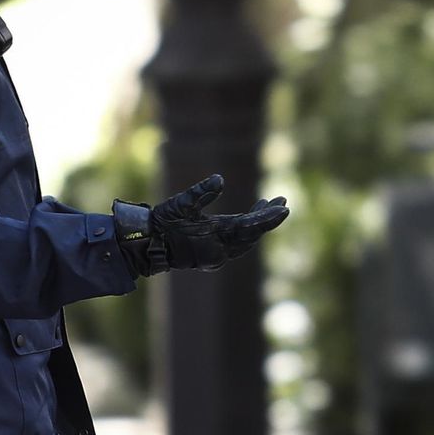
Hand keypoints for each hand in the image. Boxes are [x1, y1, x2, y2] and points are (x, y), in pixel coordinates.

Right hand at [113, 174, 289, 276]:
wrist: (149, 246)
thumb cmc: (163, 223)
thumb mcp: (180, 203)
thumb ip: (200, 192)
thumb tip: (219, 179)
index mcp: (216, 236)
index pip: (249, 226)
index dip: (268, 217)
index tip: (285, 208)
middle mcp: (222, 249)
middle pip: (253, 233)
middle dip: (268, 217)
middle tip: (282, 200)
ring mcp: (219, 255)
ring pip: (247, 239)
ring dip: (259, 222)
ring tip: (270, 202)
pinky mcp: (215, 255)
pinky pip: (238, 243)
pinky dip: (247, 230)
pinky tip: (251, 217)